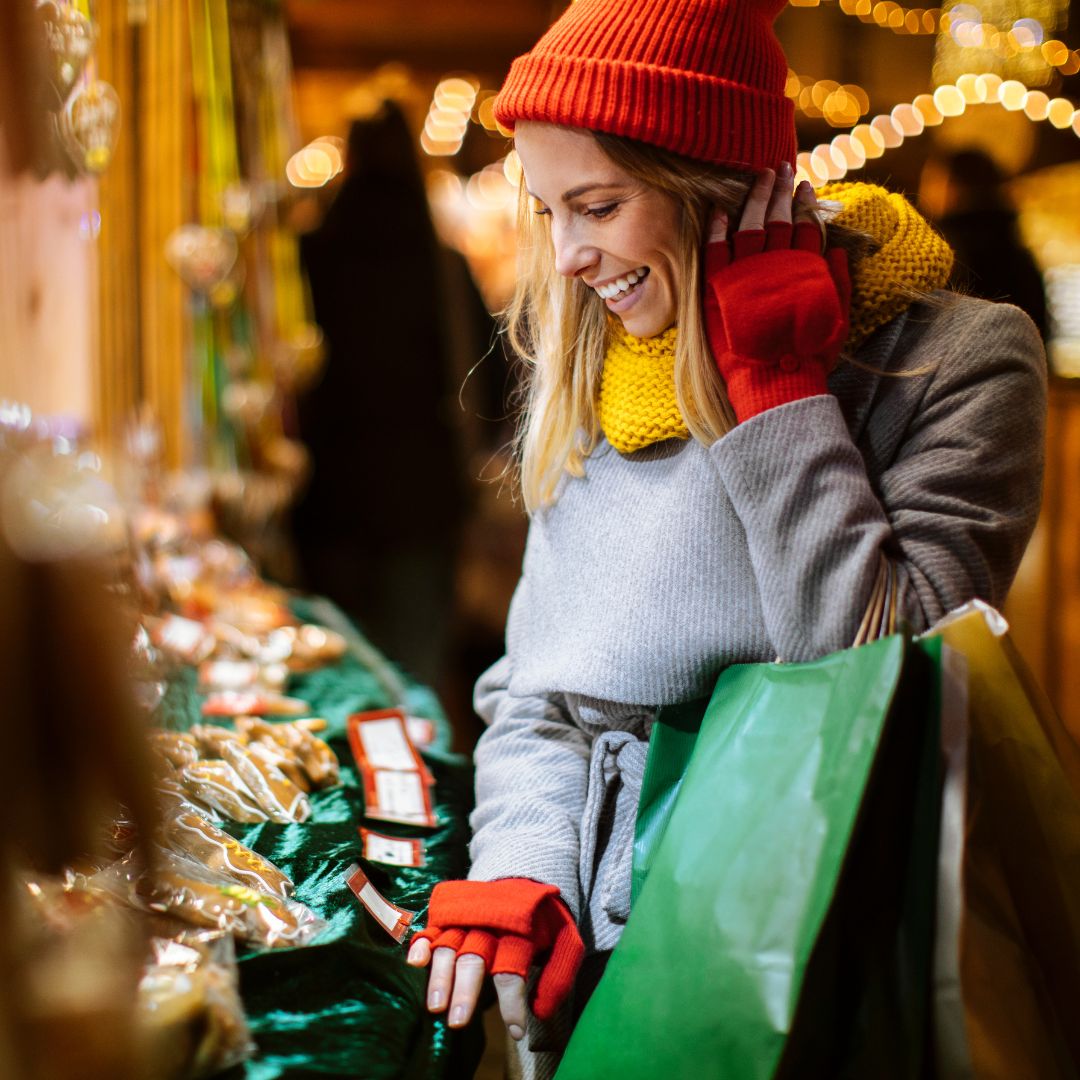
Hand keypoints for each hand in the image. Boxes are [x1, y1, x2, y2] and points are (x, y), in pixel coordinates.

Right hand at [406, 878, 583, 1039]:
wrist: (522, 877)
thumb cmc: (542, 921)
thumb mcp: (564, 941)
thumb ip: (558, 974)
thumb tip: (540, 1012)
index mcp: (520, 930)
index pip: (513, 969)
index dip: (512, 1002)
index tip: (515, 1031)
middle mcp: (489, 924)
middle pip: (475, 958)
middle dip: (466, 990)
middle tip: (458, 1021)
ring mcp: (466, 917)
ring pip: (449, 945)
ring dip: (441, 976)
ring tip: (435, 1007)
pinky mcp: (448, 914)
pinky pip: (431, 927)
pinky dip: (422, 943)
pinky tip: (415, 963)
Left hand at [703, 164, 850, 422]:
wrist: (774, 381)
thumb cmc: (809, 356)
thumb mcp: (838, 319)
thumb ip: (839, 282)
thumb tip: (838, 251)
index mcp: (805, 268)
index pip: (806, 225)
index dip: (804, 204)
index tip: (803, 186)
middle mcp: (776, 264)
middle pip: (778, 218)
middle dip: (780, 190)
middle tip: (781, 168)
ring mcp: (746, 273)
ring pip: (749, 224)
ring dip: (754, 197)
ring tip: (758, 176)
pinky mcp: (719, 287)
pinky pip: (715, 249)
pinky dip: (718, 228)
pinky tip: (721, 210)